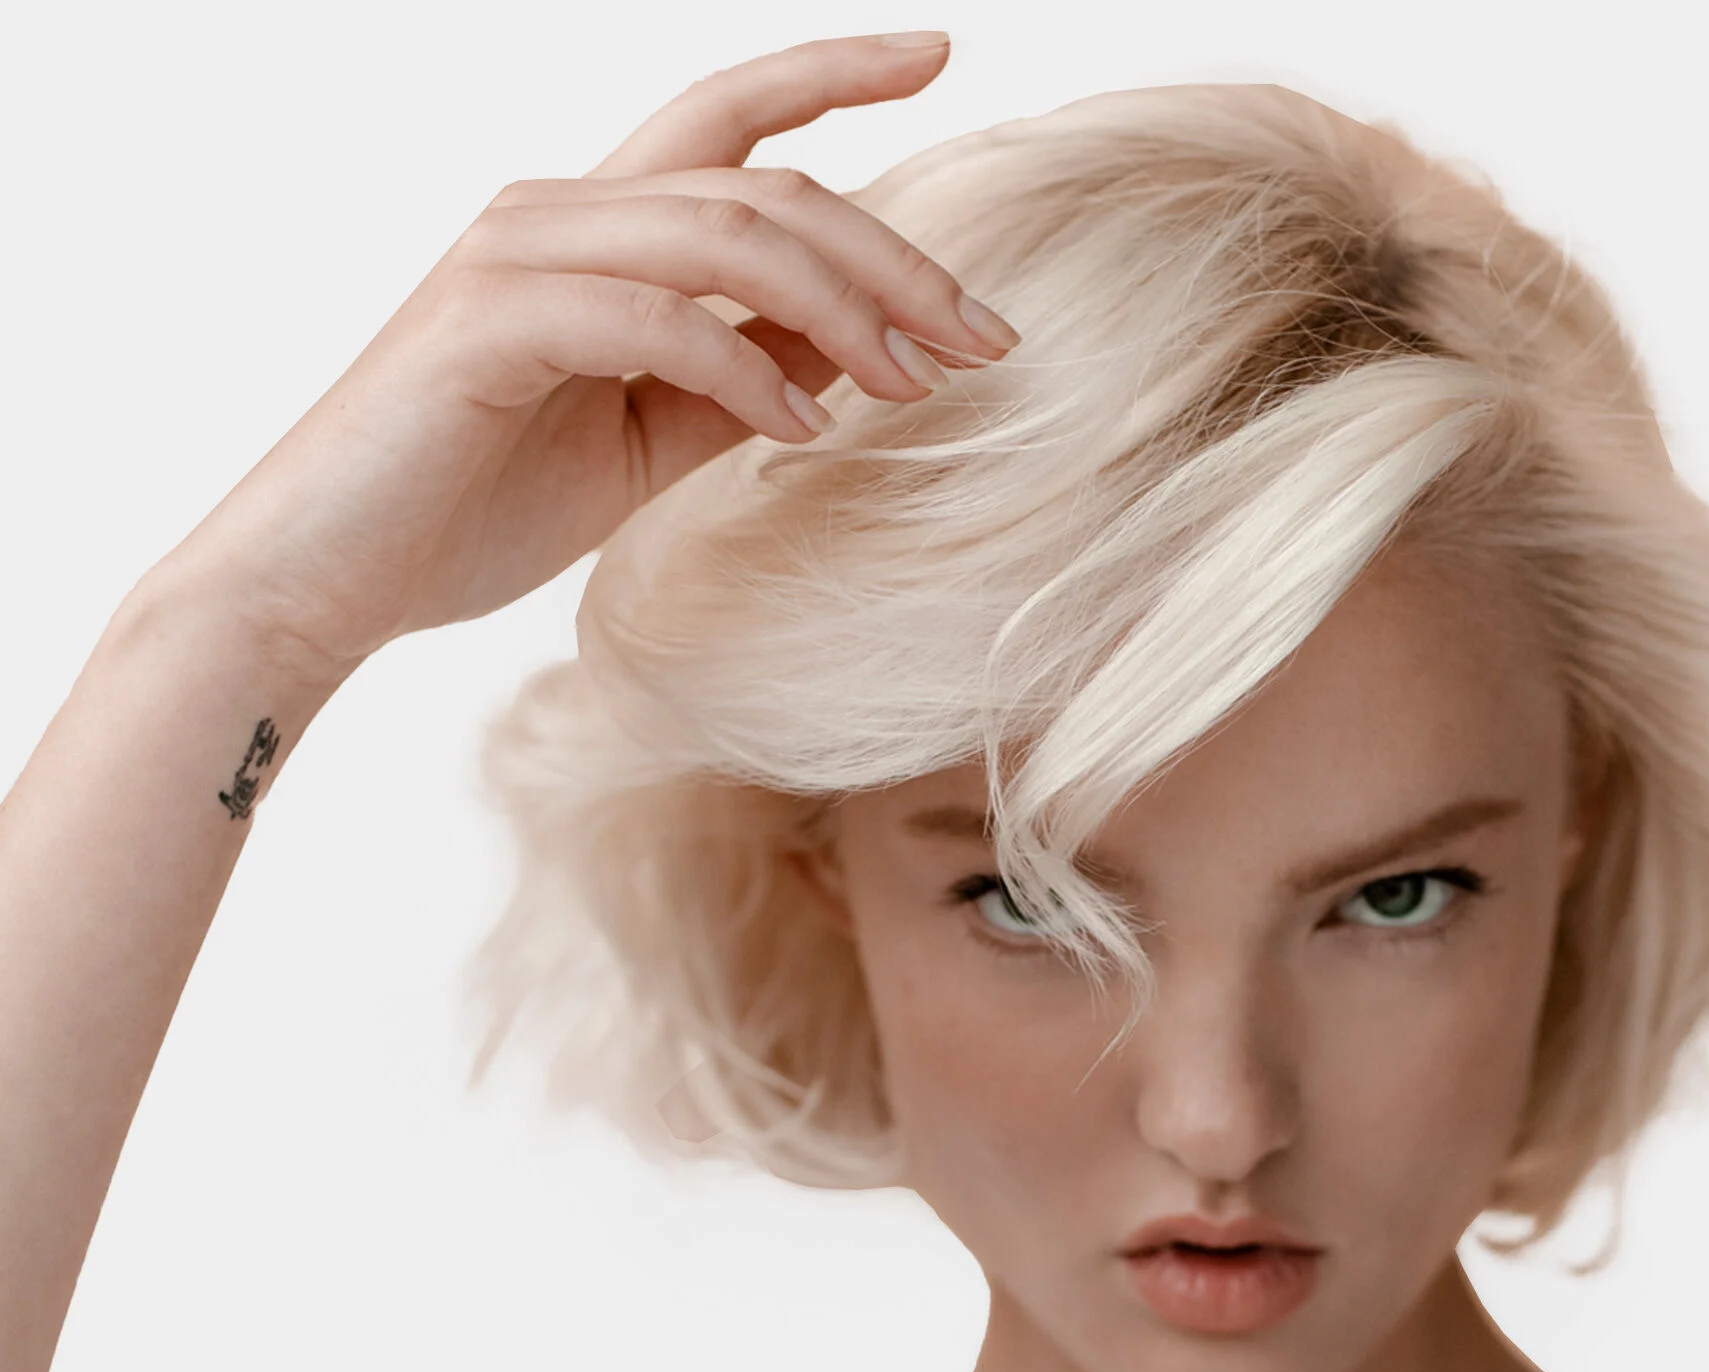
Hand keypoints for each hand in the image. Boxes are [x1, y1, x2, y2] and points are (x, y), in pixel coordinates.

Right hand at [159, 32, 1014, 683]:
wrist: (324, 578)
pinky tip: (805, 435)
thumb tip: (844, 353)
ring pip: (723, 235)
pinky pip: (652, 320)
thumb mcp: (640, 443)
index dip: (833, 71)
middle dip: (894, 257)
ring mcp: (519, 258)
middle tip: (985, 338)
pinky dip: (744, 374)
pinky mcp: (490, 324)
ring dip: (842, 310)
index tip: (940, 57)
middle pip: (765, 184)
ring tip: (914, 387)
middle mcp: (556, 212)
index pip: (730, 120)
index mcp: (592, 228)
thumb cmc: (470, 510)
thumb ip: (732, 383)